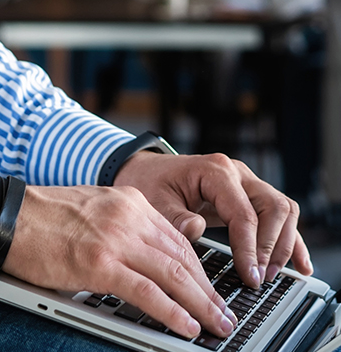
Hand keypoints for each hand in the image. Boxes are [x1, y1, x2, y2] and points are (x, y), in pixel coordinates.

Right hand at [4, 183, 237, 338]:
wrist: (6, 214)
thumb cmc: (41, 216)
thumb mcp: (93, 208)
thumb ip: (124, 226)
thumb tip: (151, 259)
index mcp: (128, 201)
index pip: (178, 239)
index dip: (201, 270)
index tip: (213, 290)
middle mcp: (128, 215)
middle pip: (183, 258)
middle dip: (209, 290)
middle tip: (224, 314)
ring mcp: (115, 239)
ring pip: (174, 276)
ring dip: (201, 305)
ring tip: (217, 326)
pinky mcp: (99, 264)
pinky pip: (148, 293)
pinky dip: (173, 313)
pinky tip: (187, 327)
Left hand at [114, 150, 311, 287]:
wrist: (146, 172)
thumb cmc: (150, 184)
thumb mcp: (153, 201)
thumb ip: (174, 217)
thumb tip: (196, 230)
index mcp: (214, 171)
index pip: (243, 212)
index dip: (249, 247)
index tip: (249, 276)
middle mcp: (236, 173)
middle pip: (274, 207)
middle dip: (270, 246)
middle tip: (257, 277)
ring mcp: (246, 183)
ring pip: (284, 210)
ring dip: (283, 244)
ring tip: (269, 274)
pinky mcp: (250, 197)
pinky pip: (281, 216)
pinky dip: (293, 240)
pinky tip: (300, 265)